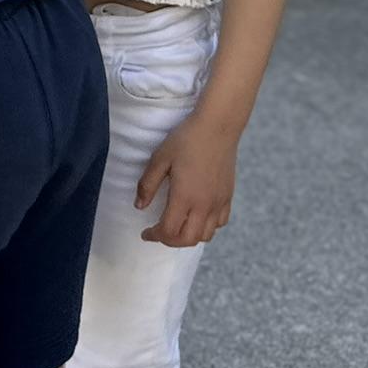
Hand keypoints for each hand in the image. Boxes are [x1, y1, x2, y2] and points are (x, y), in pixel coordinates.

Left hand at [135, 114, 237, 246]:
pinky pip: (220, 223)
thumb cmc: (186, 139)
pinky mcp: (228, 196)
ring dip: (189, 237)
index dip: (154, 235)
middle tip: (159, 233)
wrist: (218, 126)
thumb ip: (148, 184)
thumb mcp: (160, 158)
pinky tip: (198, 217)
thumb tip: (139, 206)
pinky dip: (208, 228)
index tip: (145, 232)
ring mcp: (219, 202)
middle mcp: (204, 205)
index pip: (168, 230)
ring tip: (177, 227)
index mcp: (184, 197)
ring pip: (206, 235)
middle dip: (170, 241)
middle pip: (187, 239)